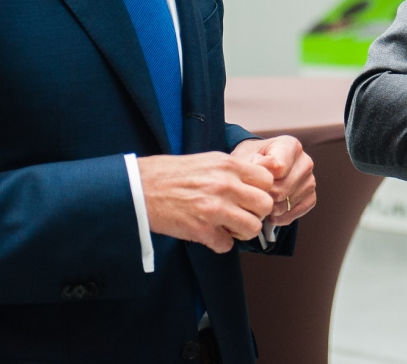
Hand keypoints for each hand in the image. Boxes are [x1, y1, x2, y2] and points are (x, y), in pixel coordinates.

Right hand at [137, 151, 275, 252]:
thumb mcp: (207, 160)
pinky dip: (220, 243)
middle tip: (242, 214)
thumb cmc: (170, 173)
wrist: (139, 188)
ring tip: (227, 226)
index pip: (267, 180)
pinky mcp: (202, 230)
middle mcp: (225, 185)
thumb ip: (232, 170)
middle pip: (265, 206)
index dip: (261, 190)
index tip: (251, 196)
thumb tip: (254, 184)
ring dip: (241, 231)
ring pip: (252, 228)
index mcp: (227, 165)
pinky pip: (227, 245)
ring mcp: (214, 208)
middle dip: (256, 213)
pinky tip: (209, 234)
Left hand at [233, 136, 316, 226]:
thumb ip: (248, 165)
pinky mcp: (311, 198)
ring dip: (268, 208)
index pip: (278, 168)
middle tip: (253, 192)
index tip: (251, 174)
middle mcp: (305, 162)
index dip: (260, 177)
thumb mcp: (244, 156)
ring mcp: (310, 181)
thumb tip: (257, 174)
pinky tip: (269, 209)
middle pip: (281, 190)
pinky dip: (277, 217)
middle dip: (263, 195)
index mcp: (290, 145)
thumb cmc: (251, 160)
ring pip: (285, 205)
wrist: (259, 168)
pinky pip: (292, 215)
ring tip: (260, 199)